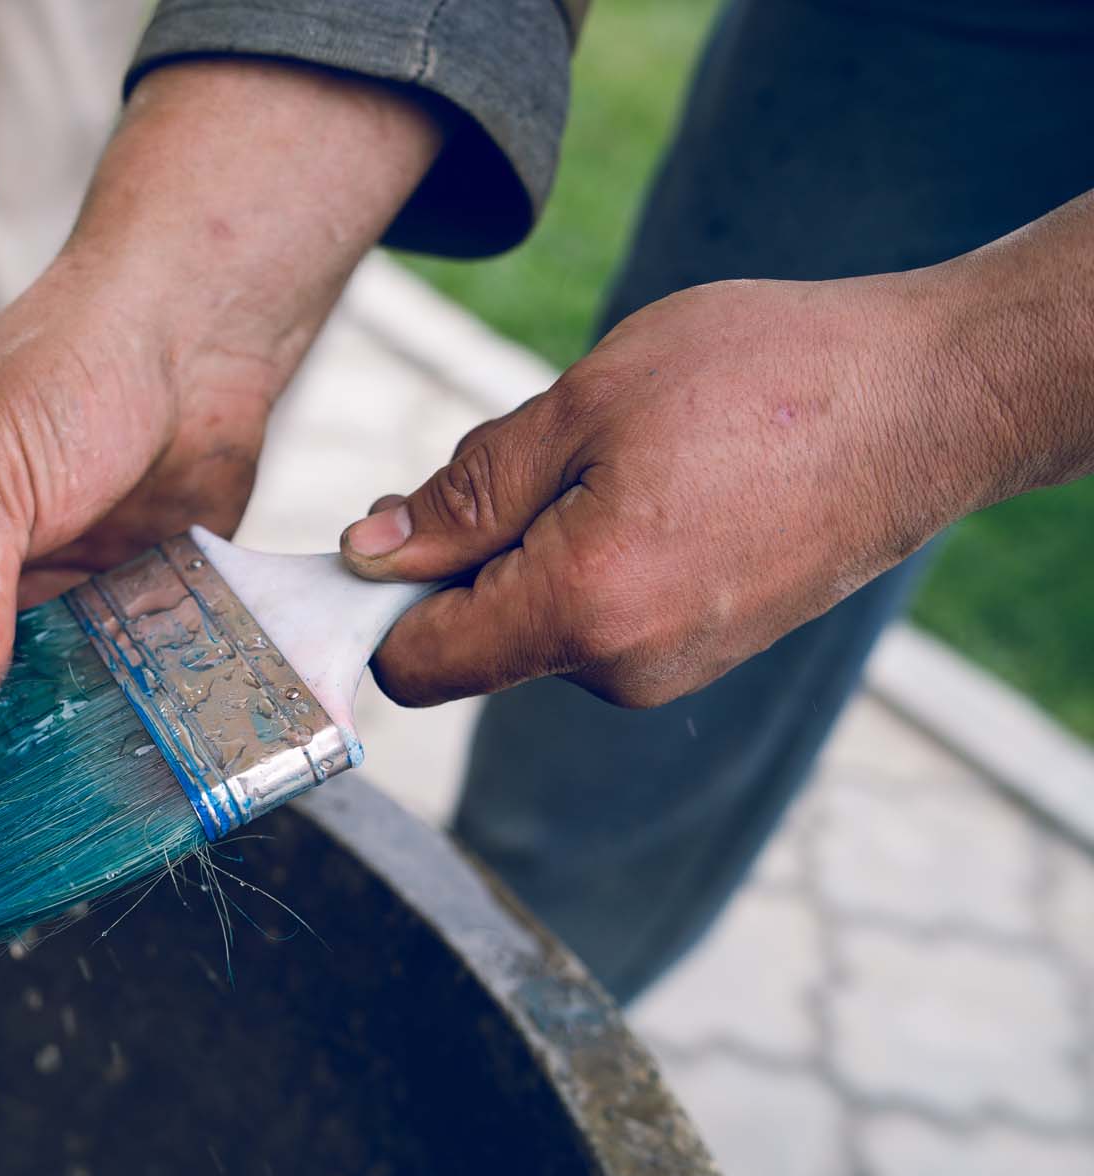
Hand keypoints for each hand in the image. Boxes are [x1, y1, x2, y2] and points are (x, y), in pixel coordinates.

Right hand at [0, 247, 273, 740]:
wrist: (194, 326)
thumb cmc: (67, 369)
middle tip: (12, 801)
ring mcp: (55, 584)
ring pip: (44, 687)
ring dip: (60, 725)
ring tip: (78, 782)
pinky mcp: (127, 594)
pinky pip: (117, 669)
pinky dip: (123, 699)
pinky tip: (138, 737)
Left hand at [339, 271, 1010, 707]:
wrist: (935, 396)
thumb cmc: (767, 377)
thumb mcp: (587, 403)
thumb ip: (467, 493)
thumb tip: (373, 552)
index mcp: (584, 610)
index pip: (417, 667)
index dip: (369, 609)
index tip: (371, 538)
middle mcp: (624, 669)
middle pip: (474, 644)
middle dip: (466, 557)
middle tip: (539, 451)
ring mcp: (673, 669)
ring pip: (538, 625)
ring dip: (535, 548)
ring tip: (623, 458)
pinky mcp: (706, 650)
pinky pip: (600, 619)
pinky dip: (590, 559)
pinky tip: (656, 485)